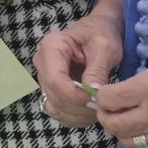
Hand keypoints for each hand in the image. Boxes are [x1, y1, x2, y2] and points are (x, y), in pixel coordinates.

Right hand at [34, 3, 124, 128]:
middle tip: (103, 104)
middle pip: (54, 96)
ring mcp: (45, 77)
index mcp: (52, 46)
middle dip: (80, 106)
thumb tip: (93, 94)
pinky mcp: (51, 89)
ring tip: (99, 107)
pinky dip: (75, 117)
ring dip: (78, 114)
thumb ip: (97, 71)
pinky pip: (58, 111)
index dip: (75, 95)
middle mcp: (42, 62)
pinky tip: (91, 110)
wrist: (98, 30)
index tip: (97, 99)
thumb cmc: (102, 33)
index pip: (55, 80)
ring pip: (55, 107)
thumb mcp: (105, 48)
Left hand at [93, 54, 147, 147]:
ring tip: (126, 120)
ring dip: (121, 132)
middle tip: (108, 109)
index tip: (103, 93)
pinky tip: (145, 129)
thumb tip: (123, 90)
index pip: (110, 99)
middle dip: (106, 116)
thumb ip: (143, 79)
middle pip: (113, 124)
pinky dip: (141, 141)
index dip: (102, 96)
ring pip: (128, 142)